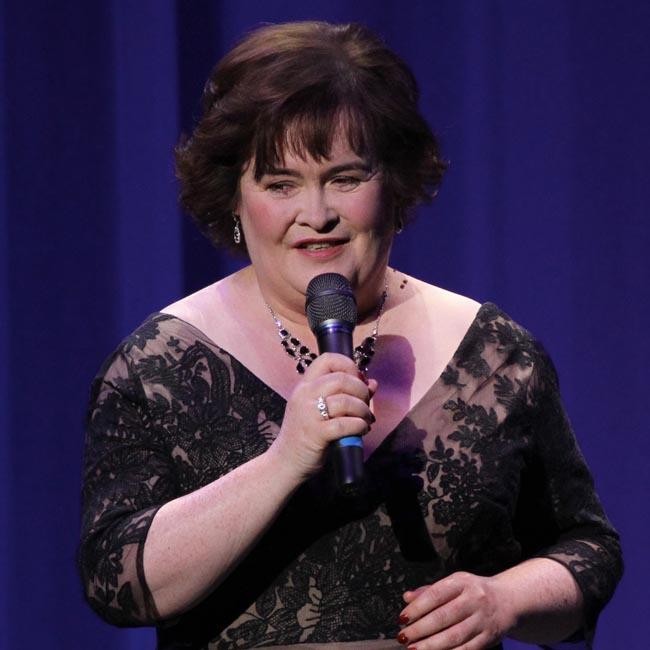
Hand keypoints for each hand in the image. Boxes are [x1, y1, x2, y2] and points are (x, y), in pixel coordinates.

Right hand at [269, 353, 376, 480]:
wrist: (285, 462)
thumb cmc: (305, 434)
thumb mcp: (319, 409)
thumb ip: (344, 394)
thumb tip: (372, 383)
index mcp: (305, 386)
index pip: (326, 359)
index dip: (348, 365)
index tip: (357, 378)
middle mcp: (305, 395)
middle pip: (341, 379)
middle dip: (361, 390)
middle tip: (365, 403)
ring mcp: (309, 414)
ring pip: (345, 401)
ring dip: (363, 410)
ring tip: (366, 419)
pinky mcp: (316, 433)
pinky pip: (345, 423)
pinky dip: (359, 425)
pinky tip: (362, 429)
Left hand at [396, 572, 513, 649]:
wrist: (508, 600)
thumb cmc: (473, 592)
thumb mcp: (454, 584)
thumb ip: (430, 591)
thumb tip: (407, 597)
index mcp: (462, 582)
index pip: (435, 594)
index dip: (417, 607)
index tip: (402, 618)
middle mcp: (474, 599)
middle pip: (443, 617)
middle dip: (420, 629)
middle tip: (403, 637)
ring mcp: (483, 619)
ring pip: (454, 635)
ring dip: (432, 645)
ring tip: (414, 649)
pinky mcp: (489, 637)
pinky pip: (467, 648)